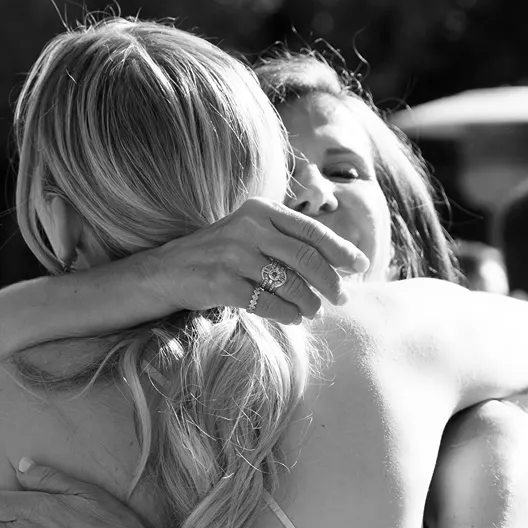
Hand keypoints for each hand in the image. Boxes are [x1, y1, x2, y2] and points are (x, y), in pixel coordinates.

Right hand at [140, 198, 369, 322]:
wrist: (167, 271)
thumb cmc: (219, 255)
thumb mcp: (251, 234)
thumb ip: (287, 240)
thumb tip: (339, 264)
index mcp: (261, 210)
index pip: (312, 230)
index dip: (341, 250)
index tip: (360, 266)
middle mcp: (248, 226)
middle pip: (307, 258)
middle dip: (331, 282)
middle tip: (342, 299)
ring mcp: (233, 254)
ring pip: (290, 284)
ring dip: (310, 303)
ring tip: (314, 311)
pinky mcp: (221, 282)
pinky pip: (268, 303)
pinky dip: (287, 314)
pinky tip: (293, 318)